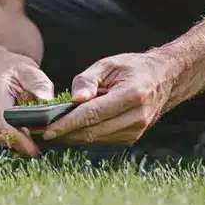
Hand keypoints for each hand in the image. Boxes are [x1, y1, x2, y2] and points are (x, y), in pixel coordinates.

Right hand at [0, 53, 54, 157]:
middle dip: (24, 145)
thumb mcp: (29, 71)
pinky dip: (17, 141)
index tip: (34, 150)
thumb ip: (39, 85)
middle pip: (3, 136)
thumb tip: (48, 101)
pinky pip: (3, 140)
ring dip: (21, 144)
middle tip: (45, 149)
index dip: (19, 139)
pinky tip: (30, 139)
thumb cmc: (15, 69)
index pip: (4, 123)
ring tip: (40, 142)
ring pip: (3, 141)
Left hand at [41, 50, 183, 145]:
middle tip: (39, 133)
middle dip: (64, 133)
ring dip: (72, 138)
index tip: (47, 130)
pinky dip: (85, 136)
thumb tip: (74, 99)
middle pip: (92, 131)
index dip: (67, 124)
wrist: (165, 79)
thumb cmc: (133, 67)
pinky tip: (70, 131)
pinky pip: (102, 140)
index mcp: (131, 96)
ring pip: (96, 139)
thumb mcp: (109, 63)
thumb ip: (88, 79)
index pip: (92, 114)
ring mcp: (136, 131)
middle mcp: (136, 117)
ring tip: (49, 132)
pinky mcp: (132, 138)